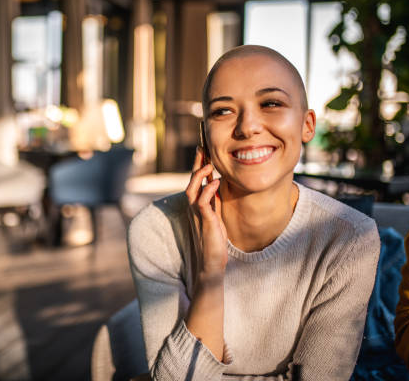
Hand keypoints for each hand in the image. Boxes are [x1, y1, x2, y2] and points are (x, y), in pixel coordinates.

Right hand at [186, 147, 228, 277]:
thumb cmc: (214, 240)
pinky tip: (215, 182)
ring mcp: (198, 214)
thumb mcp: (215, 215)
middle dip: (196, 163)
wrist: (211, 262)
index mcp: (197, 204)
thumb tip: (216, 183)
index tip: (203, 148)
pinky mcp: (205, 221)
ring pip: (192, 189)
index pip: (196, 180)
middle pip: (191, 180)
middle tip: (202, 147)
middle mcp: (194, 207)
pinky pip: (203, 203)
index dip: (198, 164)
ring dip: (199, 175)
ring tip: (209, 163)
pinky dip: (208, 191)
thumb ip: (214, 200)